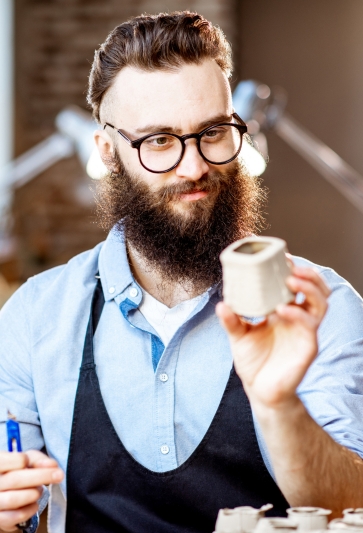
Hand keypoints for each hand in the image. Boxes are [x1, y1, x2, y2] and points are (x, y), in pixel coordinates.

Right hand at [0, 450, 62, 531]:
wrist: (8, 496)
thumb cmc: (18, 473)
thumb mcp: (27, 460)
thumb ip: (38, 459)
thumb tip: (51, 465)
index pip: (6, 461)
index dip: (22, 460)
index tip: (29, 461)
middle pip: (15, 479)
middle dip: (42, 476)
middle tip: (58, 475)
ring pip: (15, 499)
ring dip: (34, 493)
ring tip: (40, 490)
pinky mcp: (1, 518)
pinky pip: (18, 515)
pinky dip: (31, 509)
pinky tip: (34, 503)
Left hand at [216, 266, 330, 409]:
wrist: (259, 390)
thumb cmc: (253, 361)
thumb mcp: (238, 336)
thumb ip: (231, 320)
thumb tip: (221, 304)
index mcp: (285, 310)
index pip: (296, 284)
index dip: (293, 268)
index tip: (280, 256)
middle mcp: (299, 318)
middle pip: (316, 288)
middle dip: (308, 274)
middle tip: (290, 266)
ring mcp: (305, 331)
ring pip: (321, 302)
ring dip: (309, 288)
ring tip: (290, 280)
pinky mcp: (308, 346)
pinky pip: (310, 325)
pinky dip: (298, 314)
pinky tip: (282, 309)